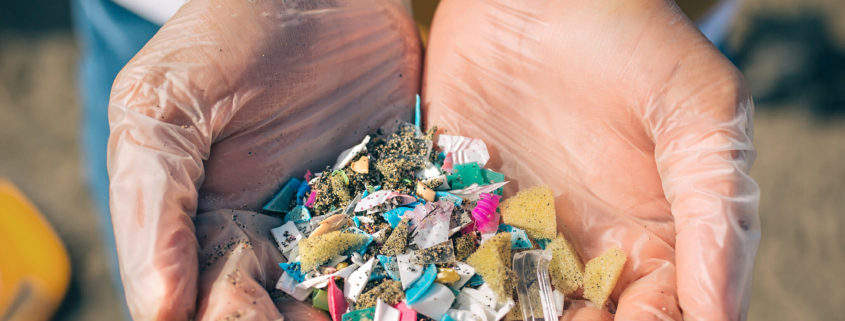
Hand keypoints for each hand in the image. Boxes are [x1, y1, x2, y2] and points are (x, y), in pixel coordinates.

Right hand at [107, 0, 419, 318]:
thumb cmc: (225, 34)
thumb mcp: (163, 106)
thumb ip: (152, 202)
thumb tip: (157, 309)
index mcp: (216, 230)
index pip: (220, 306)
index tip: (252, 320)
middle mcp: (282, 239)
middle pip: (289, 312)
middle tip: (325, 319)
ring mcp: (346, 221)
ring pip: (355, 294)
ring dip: (371, 310)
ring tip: (401, 317)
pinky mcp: (401, 196)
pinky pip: (412, 247)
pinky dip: (422, 276)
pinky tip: (436, 300)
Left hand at [423, 1, 758, 319]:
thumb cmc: (634, 41)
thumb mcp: (699, 113)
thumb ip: (716, 208)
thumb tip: (720, 313)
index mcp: (653, 237)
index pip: (660, 314)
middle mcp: (585, 246)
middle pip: (583, 320)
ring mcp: (521, 229)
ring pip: (515, 303)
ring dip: (502, 316)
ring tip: (479, 318)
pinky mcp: (464, 204)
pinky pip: (454, 260)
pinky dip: (446, 288)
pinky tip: (434, 301)